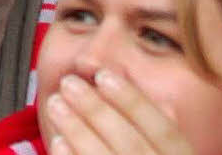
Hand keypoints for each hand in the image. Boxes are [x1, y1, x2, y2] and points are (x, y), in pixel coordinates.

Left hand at [45, 71, 192, 154]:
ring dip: (78, 130)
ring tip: (55, 103)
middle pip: (132, 145)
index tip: (104, 75)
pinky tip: (56, 141)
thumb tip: (150, 97)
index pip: (166, 132)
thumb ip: (161, 137)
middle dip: (97, 110)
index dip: (135, 102)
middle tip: (69, 83)